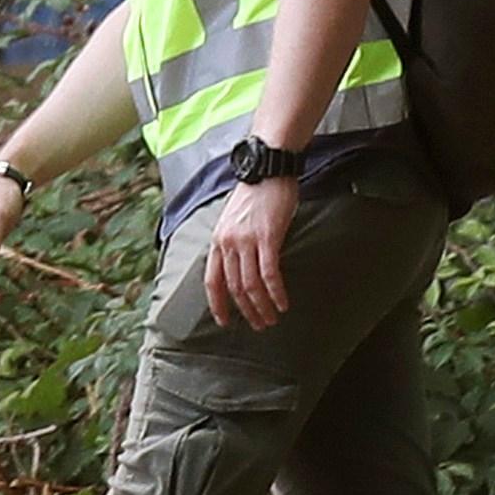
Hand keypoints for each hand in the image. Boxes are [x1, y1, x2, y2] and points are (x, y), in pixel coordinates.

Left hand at [199, 172, 298, 329]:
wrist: (268, 169)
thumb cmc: (256, 193)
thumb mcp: (234, 220)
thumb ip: (233, 243)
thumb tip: (239, 266)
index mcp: (217, 240)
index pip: (212, 280)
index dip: (217, 304)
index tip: (225, 321)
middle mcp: (227, 243)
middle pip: (233, 288)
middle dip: (246, 311)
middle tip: (258, 325)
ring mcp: (246, 240)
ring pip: (250, 285)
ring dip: (261, 307)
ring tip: (272, 319)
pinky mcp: (268, 237)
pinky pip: (269, 273)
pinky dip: (275, 292)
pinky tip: (283, 303)